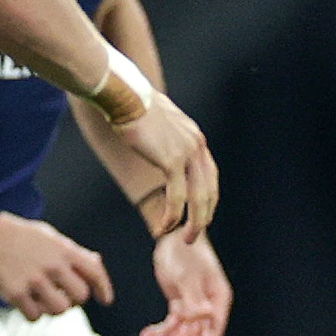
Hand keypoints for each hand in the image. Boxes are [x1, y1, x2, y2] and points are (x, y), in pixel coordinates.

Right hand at [0, 212, 111, 320]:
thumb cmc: (21, 235)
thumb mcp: (51, 236)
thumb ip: (74, 252)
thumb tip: (97, 264)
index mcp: (64, 250)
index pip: (95, 272)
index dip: (104, 289)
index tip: (105, 300)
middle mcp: (52, 265)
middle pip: (80, 297)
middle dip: (74, 299)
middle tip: (63, 295)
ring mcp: (33, 280)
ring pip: (60, 310)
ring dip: (54, 308)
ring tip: (44, 299)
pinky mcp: (15, 293)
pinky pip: (35, 317)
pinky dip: (33, 313)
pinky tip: (27, 302)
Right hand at [114, 92, 219, 241]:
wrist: (125, 96)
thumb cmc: (134, 106)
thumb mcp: (159, 123)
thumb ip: (166, 138)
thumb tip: (158, 142)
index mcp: (196, 139)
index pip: (210, 176)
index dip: (207, 198)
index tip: (201, 214)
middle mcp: (197, 146)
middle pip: (209, 190)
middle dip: (204, 216)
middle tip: (194, 235)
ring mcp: (187, 153)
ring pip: (198, 198)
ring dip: (193, 223)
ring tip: (185, 239)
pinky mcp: (172, 160)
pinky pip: (177, 196)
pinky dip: (173, 215)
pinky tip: (165, 226)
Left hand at [142, 228, 233, 335]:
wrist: (172, 237)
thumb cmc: (185, 252)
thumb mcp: (186, 275)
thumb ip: (193, 299)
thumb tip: (203, 317)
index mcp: (218, 299)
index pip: (215, 330)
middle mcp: (209, 306)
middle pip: (196, 335)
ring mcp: (195, 307)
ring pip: (182, 334)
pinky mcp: (181, 305)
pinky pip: (172, 326)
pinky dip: (160, 332)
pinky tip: (147, 334)